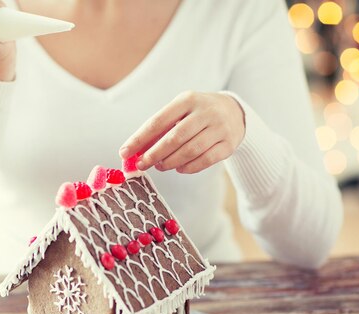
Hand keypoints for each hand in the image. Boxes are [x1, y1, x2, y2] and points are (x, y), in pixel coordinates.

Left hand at [119, 92, 245, 173]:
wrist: (234, 112)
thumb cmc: (197, 114)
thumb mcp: (181, 111)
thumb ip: (160, 128)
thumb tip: (135, 151)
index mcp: (188, 99)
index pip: (158, 121)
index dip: (139, 139)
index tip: (124, 152)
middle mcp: (205, 112)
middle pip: (174, 138)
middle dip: (154, 154)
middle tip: (141, 164)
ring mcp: (220, 128)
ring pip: (190, 151)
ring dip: (170, 162)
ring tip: (160, 166)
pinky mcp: (229, 144)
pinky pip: (206, 160)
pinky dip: (189, 168)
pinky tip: (179, 168)